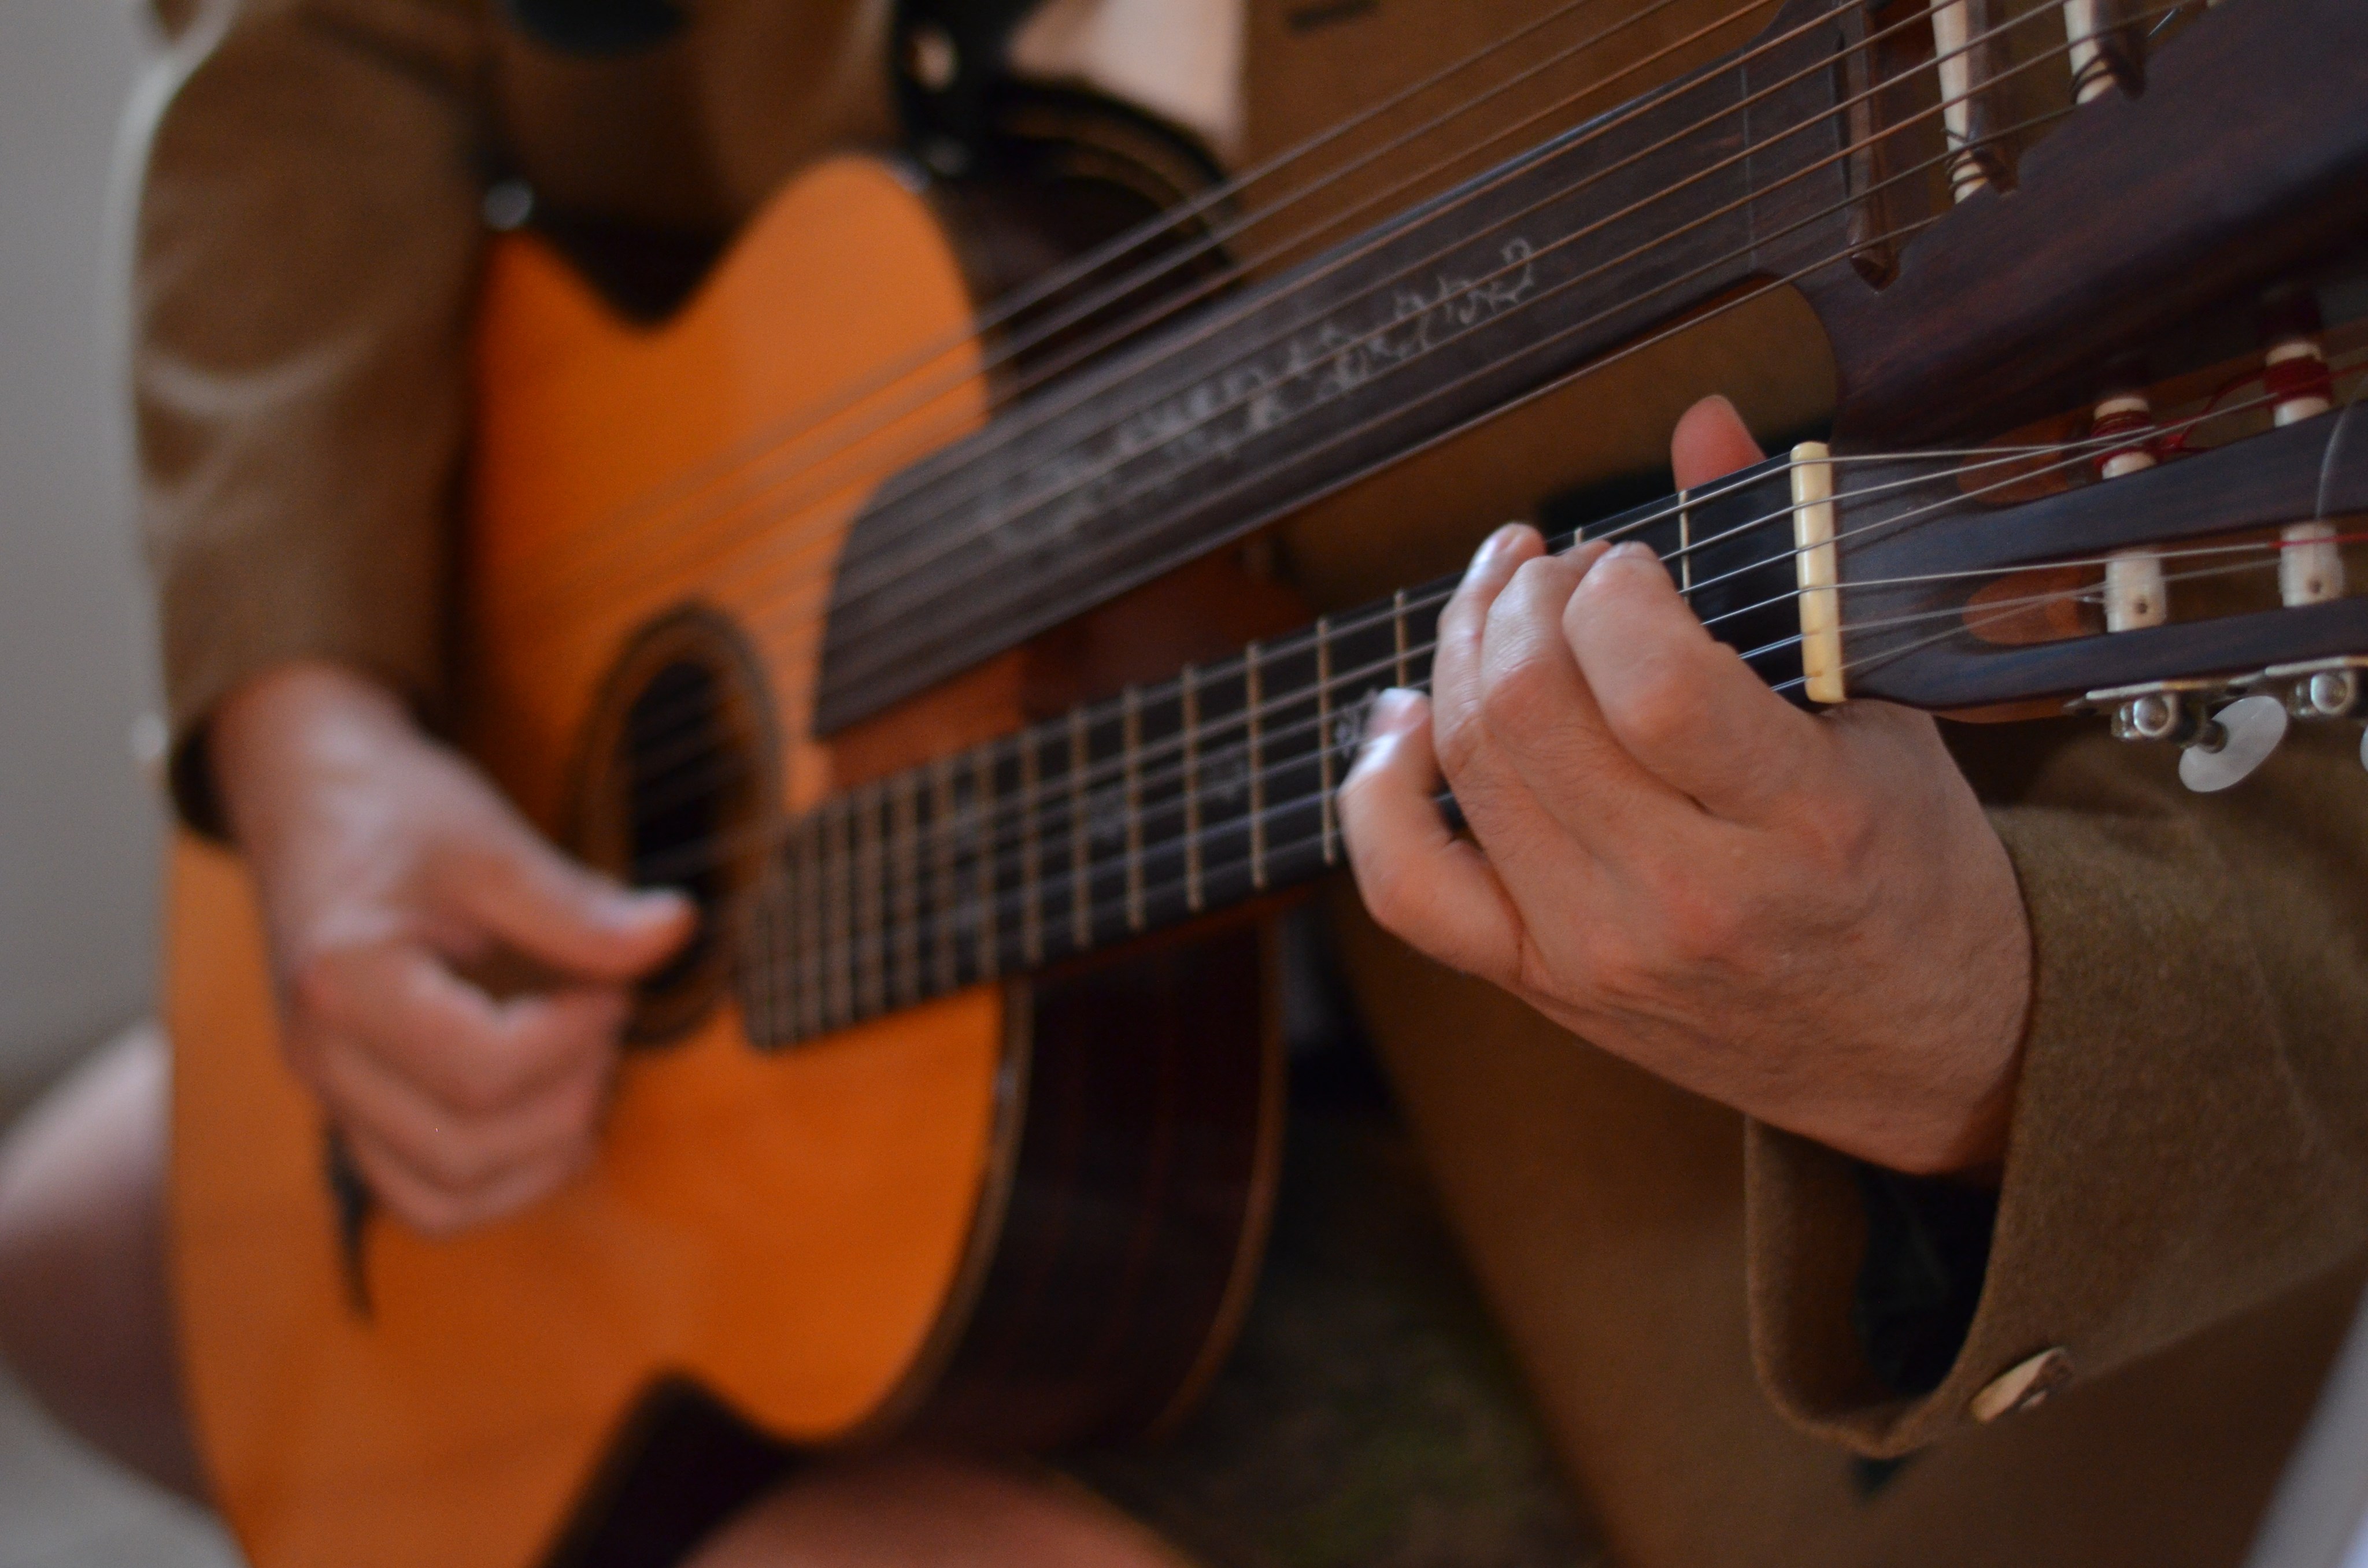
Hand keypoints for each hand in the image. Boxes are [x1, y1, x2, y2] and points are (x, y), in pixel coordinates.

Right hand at [212, 662, 692, 1233]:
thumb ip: (578, 907)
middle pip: (464, 1147)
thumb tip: (676, 932)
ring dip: (542, 1153)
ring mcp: (332, 1096)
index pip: (481, 1070)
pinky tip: (556, 1113)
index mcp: (342, 985)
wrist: (318, 804)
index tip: (615, 981)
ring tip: (583, 1065)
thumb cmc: (401, 816)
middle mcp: (321, 1059)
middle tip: (605, 1015)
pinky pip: (428, 1197)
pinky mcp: (357, 1112)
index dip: (576, 1036)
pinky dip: (505, 1180)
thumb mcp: (492, 843)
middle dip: (568, 1094)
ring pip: (444, 1197)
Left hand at [1337, 398, 2030, 1175]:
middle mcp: (1686, 898)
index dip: (1613, 588)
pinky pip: (1406, 887)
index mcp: (1803, 821)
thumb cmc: (1906, 865)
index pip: (1654, 684)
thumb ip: (1783, 561)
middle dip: (1522, 599)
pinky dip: (1379, 790)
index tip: (1630, 561)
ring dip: (1460, 652)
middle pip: (1528, 714)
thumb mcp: (1883, 712)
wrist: (1915, 1048)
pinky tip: (1404, 719)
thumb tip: (1702, 420)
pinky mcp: (1538, 983)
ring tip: (1499, 602)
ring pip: (1466, 772)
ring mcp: (1596, 949)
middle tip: (1553, 565)